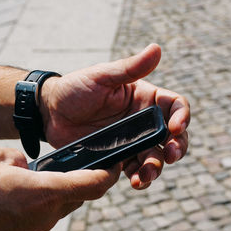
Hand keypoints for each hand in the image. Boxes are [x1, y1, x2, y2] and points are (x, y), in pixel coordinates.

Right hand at [0, 148, 120, 230]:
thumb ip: (19, 158)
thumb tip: (26, 165)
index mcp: (46, 192)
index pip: (93, 184)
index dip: (109, 173)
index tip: (115, 165)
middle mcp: (47, 215)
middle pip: (78, 195)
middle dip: (79, 180)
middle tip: (71, 165)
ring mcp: (36, 230)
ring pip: (58, 206)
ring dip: (55, 192)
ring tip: (33, 178)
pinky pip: (41, 217)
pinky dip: (39, 204)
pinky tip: (17, 196)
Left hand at [40, 44, 189, 189]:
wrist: (50, 113)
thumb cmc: (75, 88)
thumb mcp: (102, 76)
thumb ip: (129, 68)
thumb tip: (157, 49)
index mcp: (143, 98)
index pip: (173, 106)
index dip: (181, 116)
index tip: (175, 127)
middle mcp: (142, 120)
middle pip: (171, 136)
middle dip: (176, 147)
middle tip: (170, 155)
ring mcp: (131, 140)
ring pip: (155, 156)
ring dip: (156, 167)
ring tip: (145, 175)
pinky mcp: (118, 157)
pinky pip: (134, 169)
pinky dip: (139, 177)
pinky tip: (136, 181)